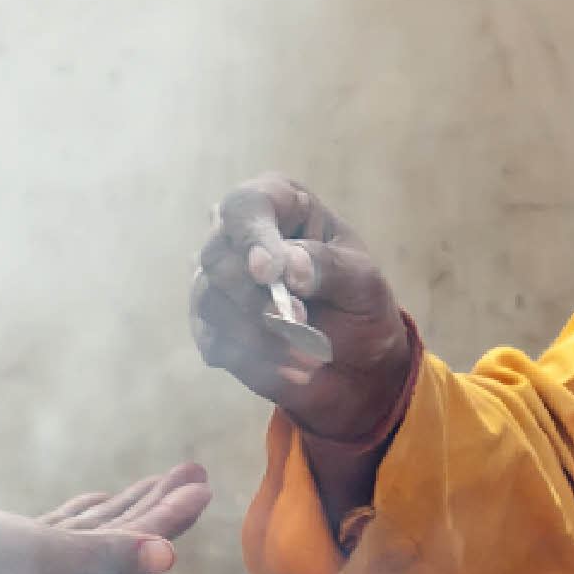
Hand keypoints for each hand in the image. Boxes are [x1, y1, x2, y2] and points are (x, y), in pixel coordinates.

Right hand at [191, 176, 414, 437]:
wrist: (359, 365)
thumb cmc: (361, 306)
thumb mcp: (363, 282)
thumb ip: (329, 266)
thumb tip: (289, 265)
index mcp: (282, 206)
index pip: (245, 206)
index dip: (251, 237)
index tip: (267, 273)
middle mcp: (242, 239)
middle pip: (216, 255)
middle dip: (255, 297)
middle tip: (300, 321)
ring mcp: (223, 284)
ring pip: (210, 300)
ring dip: (260, 334)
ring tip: (310, 355)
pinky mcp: (215, 328)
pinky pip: (214, 340)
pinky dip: (255, 359)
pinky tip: (293, 368)